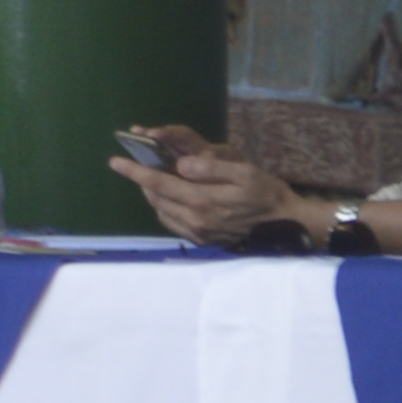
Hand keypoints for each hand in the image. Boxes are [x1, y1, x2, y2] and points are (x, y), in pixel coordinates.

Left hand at [114, 130, 291, 244]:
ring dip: (154, 195)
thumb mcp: (243, 173)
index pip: (158, 183)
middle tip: (139, 166)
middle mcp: (194, 220)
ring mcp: (198, 233)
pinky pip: (173, 223)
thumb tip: (180, 165)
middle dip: (143, 180)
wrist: (286, 223)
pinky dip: (166, 209)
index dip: (134, 171)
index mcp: (201, 201)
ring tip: (155, 180)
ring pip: (161, 211)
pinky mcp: (203, 241)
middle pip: (155, 198)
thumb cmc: (266, 193)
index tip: (115, 161)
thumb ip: (210, 168)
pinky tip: (173, 199)